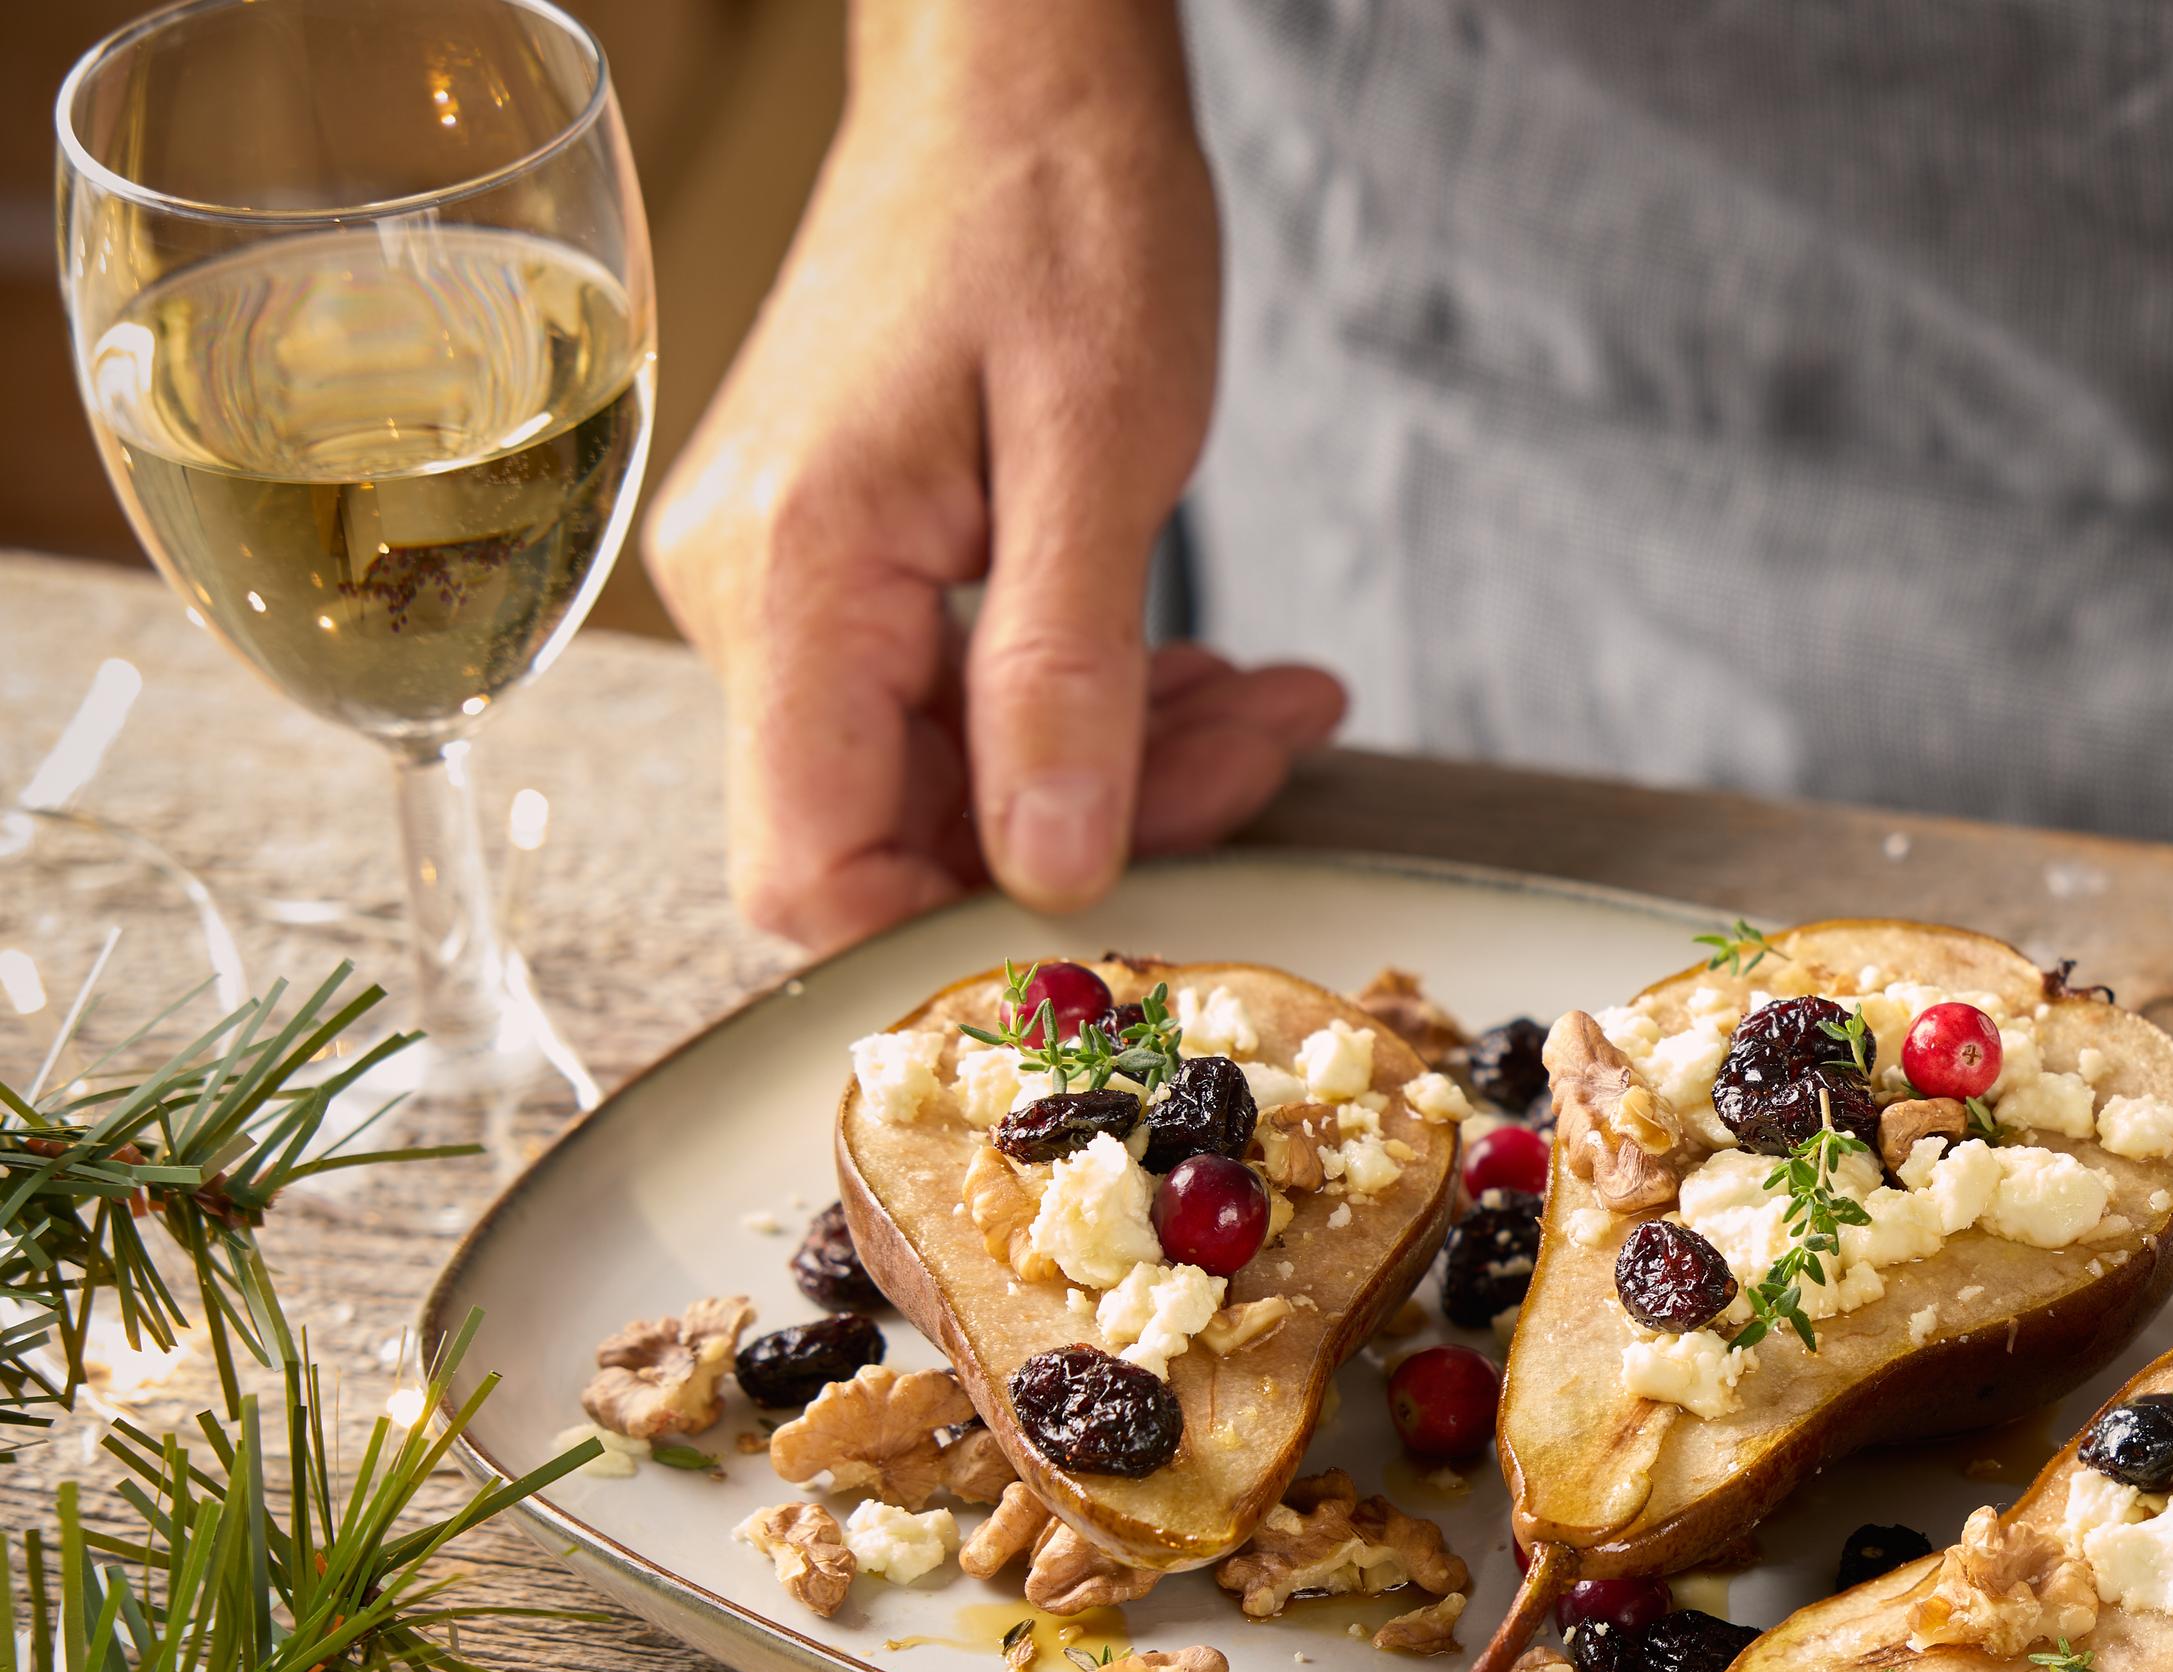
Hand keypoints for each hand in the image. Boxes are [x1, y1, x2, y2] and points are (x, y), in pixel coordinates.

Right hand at [644, 0, 1342, 953]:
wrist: (1012, 69)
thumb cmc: (1055, 204)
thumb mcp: (1102, 445)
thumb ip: (1066, 674)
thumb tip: (1053, 872)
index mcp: (792, 577)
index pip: (808, 875)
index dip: (954, 940)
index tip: (1126, 912)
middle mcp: (754, 600)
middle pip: (904, 835)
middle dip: (1106, 824)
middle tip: (1273, 746)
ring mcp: (791, 590)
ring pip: (951, 781)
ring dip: (1127, 765)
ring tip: (1274, 705)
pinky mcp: (844, 571)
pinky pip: (959, 704)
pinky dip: (1092, 705)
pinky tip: (1203, 674)